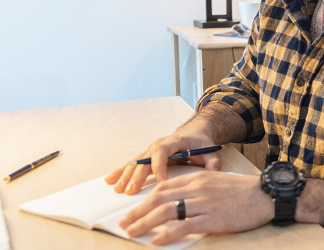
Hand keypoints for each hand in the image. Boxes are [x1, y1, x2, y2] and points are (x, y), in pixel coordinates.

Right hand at [105, 127, 219, 194]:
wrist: (195, 132)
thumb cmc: (201, 142)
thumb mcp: (210, 150)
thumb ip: (213, 162)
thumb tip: (213, 172)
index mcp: (173, 141)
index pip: (163, 152)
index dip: (160, 166)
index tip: (161, 180)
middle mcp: (158, 144)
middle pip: (145, 159)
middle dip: (138, 176)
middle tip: (132, 191)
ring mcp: (150, 150)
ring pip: (135, 162)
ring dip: (126, 176)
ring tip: (118, 189)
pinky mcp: (146, 156)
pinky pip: (132, 163)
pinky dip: (120, 172)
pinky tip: (110, 180)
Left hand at [120, 171, 271, 245]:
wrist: (266, 195)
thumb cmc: (244, 192)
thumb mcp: (217, 183)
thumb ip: (198, 190)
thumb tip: (178, 204)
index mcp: (198, 178)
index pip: (164, 187)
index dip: (145, 199)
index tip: (133, 210)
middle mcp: (198, 188)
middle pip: (159, 199)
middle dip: (138, 212)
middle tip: (125, 223)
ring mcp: (204, 203)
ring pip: (166, 212)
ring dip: (145, 223)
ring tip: (133, 232)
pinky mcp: (212, 218)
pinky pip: (183, 226)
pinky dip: (166, 234)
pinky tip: (156, 240)